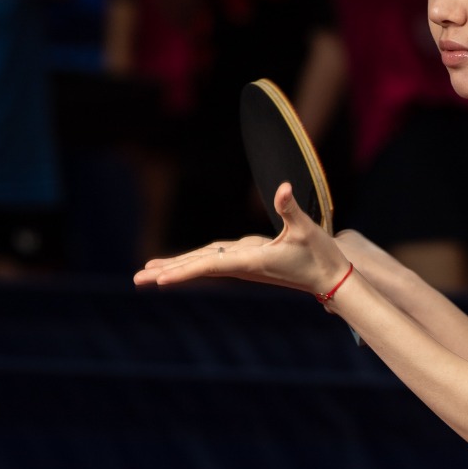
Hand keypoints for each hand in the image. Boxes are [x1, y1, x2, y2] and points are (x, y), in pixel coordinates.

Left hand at [133, 182, 350, 293]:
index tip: (159, 280)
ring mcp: (243, 264)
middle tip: (136, 280)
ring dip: (175, 268)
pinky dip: (193, 262)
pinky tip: (181, 264)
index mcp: (250, 261)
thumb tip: (283, 188)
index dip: (183, 271)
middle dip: (167, 273)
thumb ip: (291, 208)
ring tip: (148, 273)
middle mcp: (241, 265)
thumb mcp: (306, 229)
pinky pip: (213, 261)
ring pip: (202, 264)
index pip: (209, 265)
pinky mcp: (248, 261)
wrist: (330, 277)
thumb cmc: (320, 254)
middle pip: (197, 267)